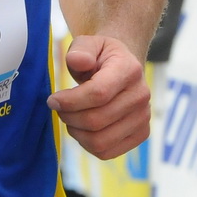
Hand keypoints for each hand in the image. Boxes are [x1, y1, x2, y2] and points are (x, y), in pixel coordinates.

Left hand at [48, 35, 149, 158]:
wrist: (123, 69)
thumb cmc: (101, 58)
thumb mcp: (89, 44)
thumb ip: (80, 50)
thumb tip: (78, 61)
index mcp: (130, 69)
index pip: (98, 93)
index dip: (70, 101)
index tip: (52, 99)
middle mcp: (141, 95)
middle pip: (97, 120)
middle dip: (69, 117)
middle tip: (59, 108)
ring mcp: (143, 117)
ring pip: (100, 140)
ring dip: (76, 132)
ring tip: (71, 118)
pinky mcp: (141, 134)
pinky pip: (107, 152)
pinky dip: (88, 145)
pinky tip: (83, 129)